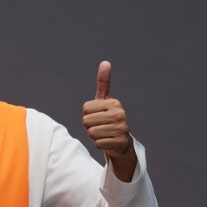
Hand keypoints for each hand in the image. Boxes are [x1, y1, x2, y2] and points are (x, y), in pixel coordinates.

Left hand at [82, 60, 136, 178]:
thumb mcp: (104, 100)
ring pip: (91, 133)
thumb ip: (103, 82)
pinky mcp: (120, 142)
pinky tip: (107, 141)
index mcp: (114, 103)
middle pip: (86, 121)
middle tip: (100, 126)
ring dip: (94, 136)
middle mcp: (119, 114)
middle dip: (89, 126)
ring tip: (104, 133)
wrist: (121, 140)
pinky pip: (97, 143)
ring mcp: (121, 128)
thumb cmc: (108, 118)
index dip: (87, 114)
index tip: (98, 115)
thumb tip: (105, 62)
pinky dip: (100, 144)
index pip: (85, 109)